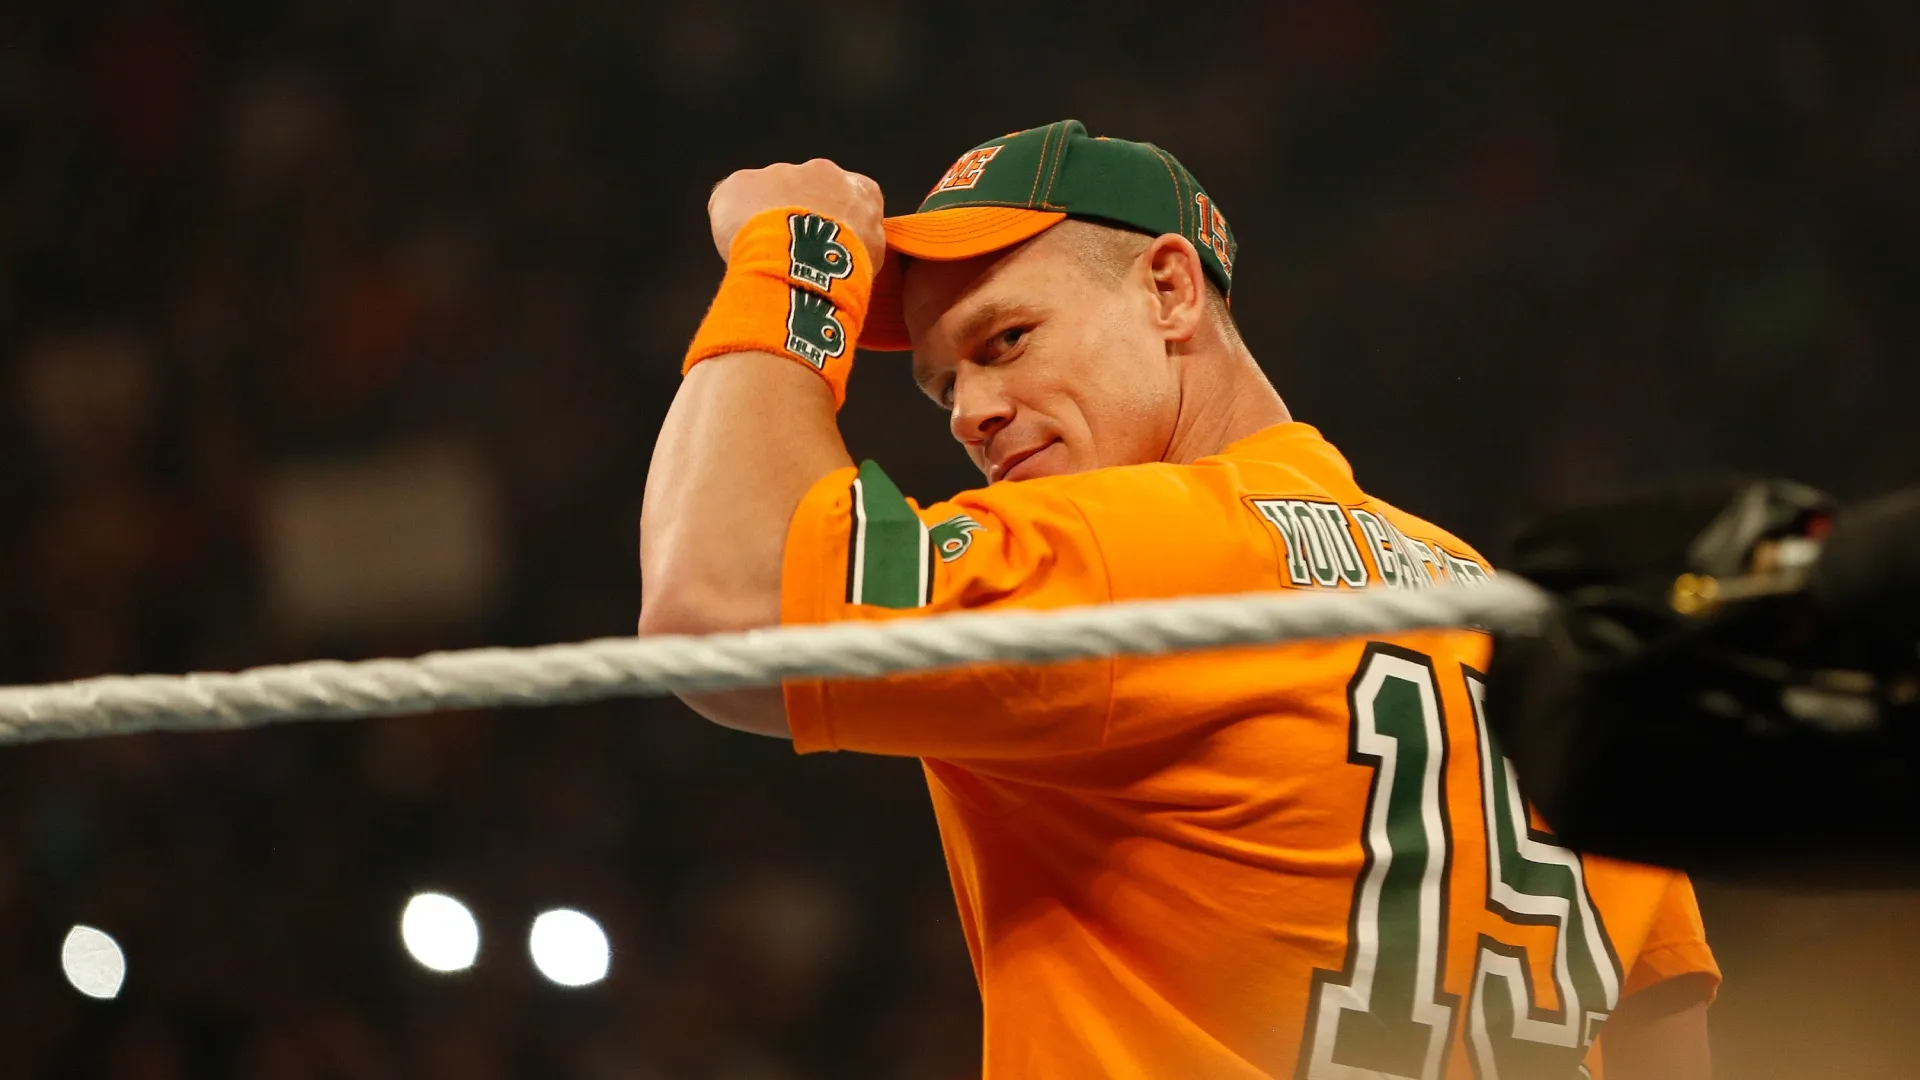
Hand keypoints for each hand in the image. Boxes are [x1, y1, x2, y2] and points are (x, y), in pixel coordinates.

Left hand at [709, 159, 885, 271]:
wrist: (803, 264)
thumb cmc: (843, 267)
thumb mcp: (872, 257)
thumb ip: (864, 241)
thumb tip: (852, 248)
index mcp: (858, 189)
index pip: (851, 199)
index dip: (835, 221)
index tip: (825, 242)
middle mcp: (822, 171)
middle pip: (805, 191)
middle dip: (797, 215)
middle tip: (791, 250)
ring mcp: (779, 172)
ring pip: (767, 194)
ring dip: (764, 217)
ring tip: (763, 255)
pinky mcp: (742, 182)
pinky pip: (731, 200)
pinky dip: (731, 222)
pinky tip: (736, 248)